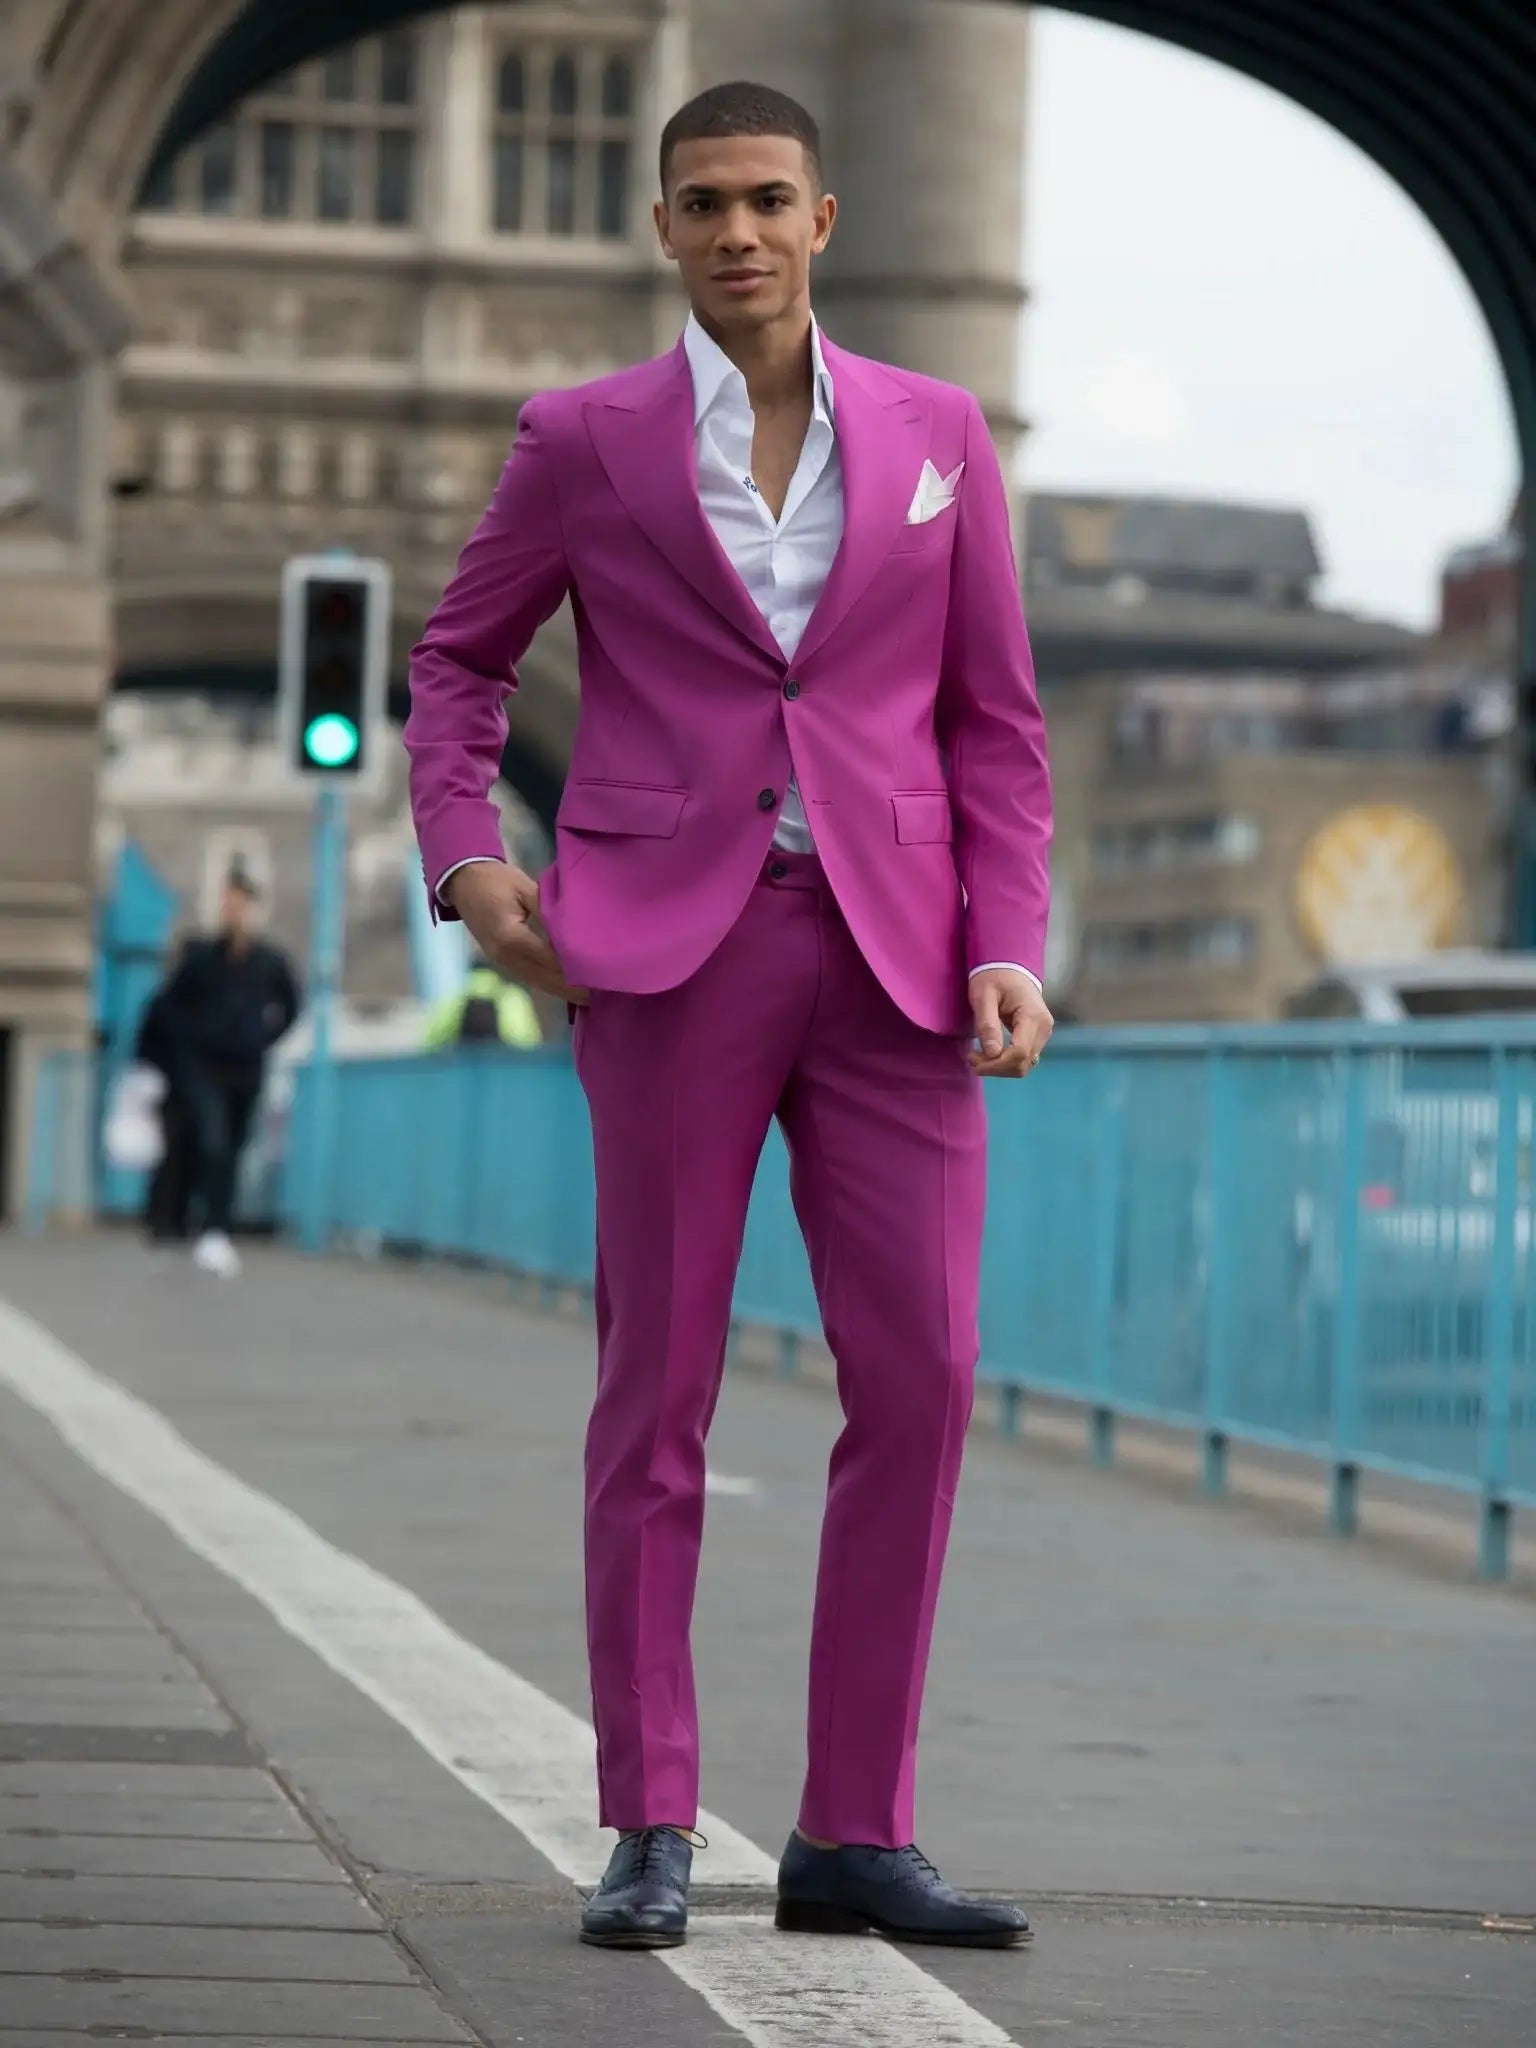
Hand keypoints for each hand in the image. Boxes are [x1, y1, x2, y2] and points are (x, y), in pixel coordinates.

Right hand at [444, 862, 588, 1005]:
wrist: (464, 880)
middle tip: (605, 993)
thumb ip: (549, 910)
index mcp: (511, 937)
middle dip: (574, 988)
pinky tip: (570, 989)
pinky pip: (531, 978)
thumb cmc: (496, 880)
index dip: (575, 969)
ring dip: (564, 991)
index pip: (550, 959)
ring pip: (539, 983)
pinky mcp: (503, 962)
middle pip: (546, 979)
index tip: (600, 975)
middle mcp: (505, 956)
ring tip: (592, 997)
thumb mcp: (525, 887)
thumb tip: (575, 931)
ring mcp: (502, 962)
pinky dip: (551, 984)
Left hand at [968, 969, 1051, 1077]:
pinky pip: (1024, 1058)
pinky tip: (990, 1054)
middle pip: (1022, 1064)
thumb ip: (987, 1023)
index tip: (973, 1060)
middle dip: (996, 1068)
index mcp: (1033, 1017)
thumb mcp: (983, 996)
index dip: (995, 1064)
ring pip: (1024, 1065)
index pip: (1019, 1053)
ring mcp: (1043, 1034)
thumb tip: (992, 1053)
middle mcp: (1044, 1029)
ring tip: (978, 1056)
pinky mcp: (1038, 1037)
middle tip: (972, 1058)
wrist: (1009, 967)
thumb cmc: (994, 977)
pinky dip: (1006, 1062)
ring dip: (1000, 1067)